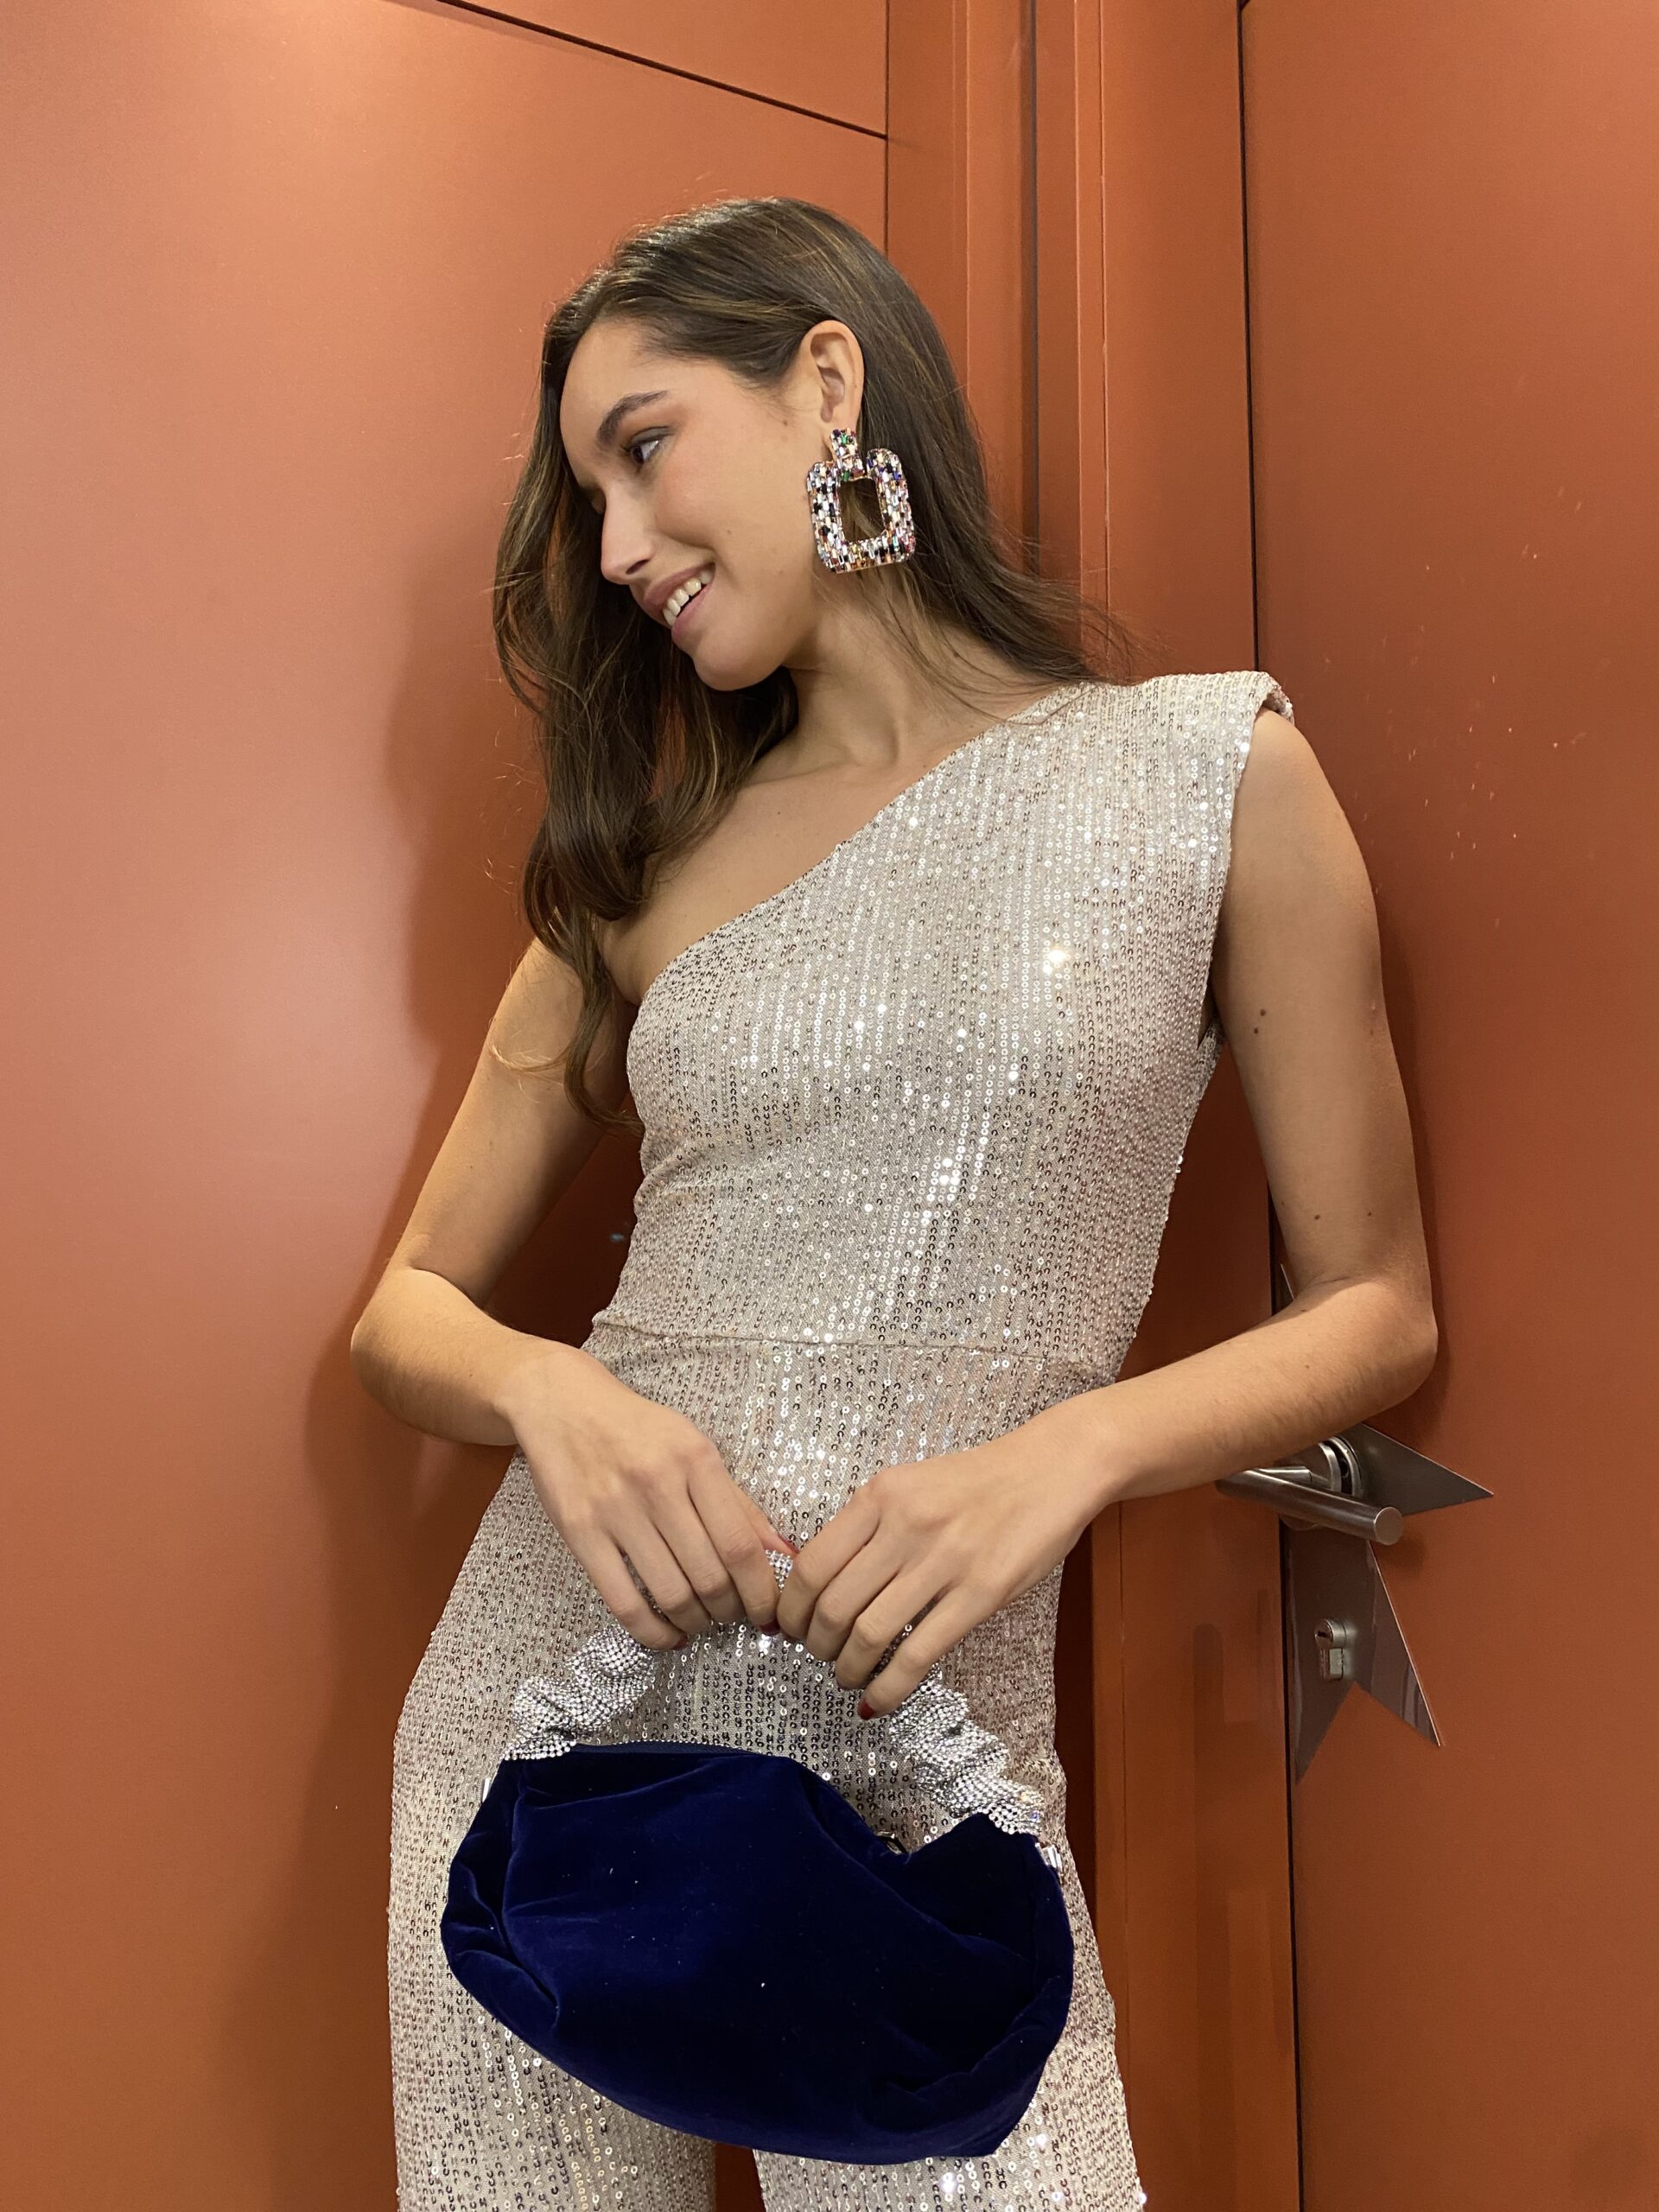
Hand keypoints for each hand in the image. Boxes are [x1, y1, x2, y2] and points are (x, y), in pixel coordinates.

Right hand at [501, 1344, 798, 1647]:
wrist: (565, 1406)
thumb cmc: (639, 1430)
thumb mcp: (696, 1449)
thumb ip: (738, 1503)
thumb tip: (784, 1555)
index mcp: (695, 1459)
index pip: (740, 1544)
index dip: (761, 1591)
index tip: (768, 1611)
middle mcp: (657, 1484)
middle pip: (709, 1575)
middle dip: (731, 1611)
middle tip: (734, 1617)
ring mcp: (615, 1511)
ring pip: (670, 1594)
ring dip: (695, 1623)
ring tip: (702, 1623)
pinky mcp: (580, 1533)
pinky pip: (622, 1602)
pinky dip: (652, 1632)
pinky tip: (667, 1636)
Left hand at [772, 1426, 1100, 1716]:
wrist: (1050, 1469)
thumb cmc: (978, 1481)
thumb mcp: (909, 1485)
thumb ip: (867, 1525)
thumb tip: (821, 1583)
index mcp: (880, 1495)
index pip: (811, 1565)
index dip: (791, 1609)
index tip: (789, 1629)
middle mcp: (905, 1526)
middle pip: (833, 1606)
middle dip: (815, 1645)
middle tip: (819, 1656)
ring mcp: (943, 1561)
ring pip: (869, 1634)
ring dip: (846, 1669)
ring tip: (846, 1677)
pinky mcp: (980, 1595)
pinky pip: (919, 1655)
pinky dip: (888, 1689)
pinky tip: (876, 1703)